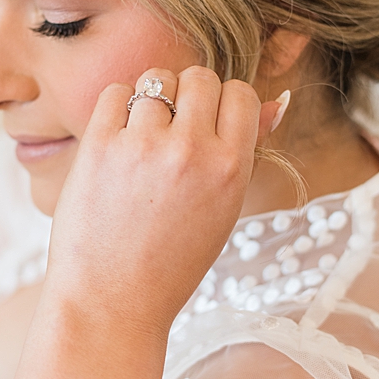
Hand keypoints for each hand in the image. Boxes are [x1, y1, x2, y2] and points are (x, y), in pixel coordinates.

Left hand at [15, 66, 281, 378]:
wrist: (112, 301)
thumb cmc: (173, 260)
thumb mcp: (225, 209)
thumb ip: (245, 151)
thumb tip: (279, 101)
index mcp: (232, 167)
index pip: (241, 93)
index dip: (225, 103)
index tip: (210, 126)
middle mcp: (192, 150)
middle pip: (199, 77)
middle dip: (190, 95)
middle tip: (176, 129)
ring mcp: (144, 145)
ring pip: (155, 80)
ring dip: (151, 101)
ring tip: (144, 139)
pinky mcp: (99, 146)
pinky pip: (115, 94)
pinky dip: (118, 108)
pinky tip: (119, 138)